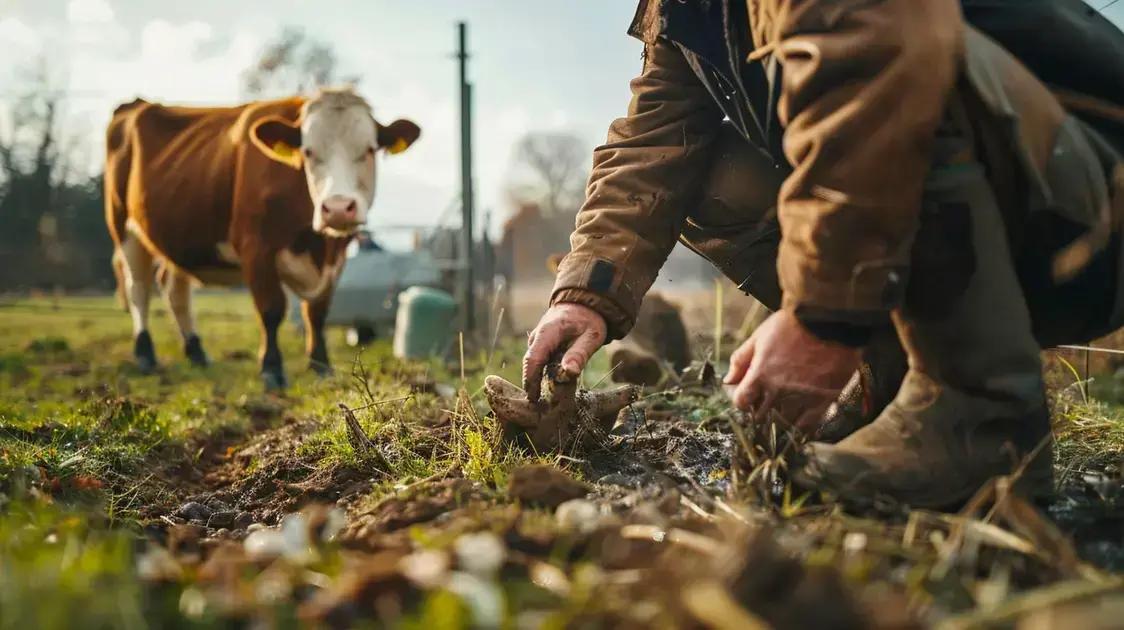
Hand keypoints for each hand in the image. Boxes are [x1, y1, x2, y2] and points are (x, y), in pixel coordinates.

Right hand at [522, 303, 607, 401]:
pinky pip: (539, 361)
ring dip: (538, 380)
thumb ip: (579, 354)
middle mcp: (537, 337)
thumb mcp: (591, 337)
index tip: (533, 399)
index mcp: (547, 333)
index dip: (530, 381)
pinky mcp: (540, 345)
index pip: (533, 360)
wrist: (584, 303)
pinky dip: (543, 373)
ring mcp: (537, 340)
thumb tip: (568, 373)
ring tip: (546, 400)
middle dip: (533, 384)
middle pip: (531, 364)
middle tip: (540, 406)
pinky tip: (552, 385)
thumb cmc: (589, 319)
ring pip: (534, 364)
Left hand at [723, 310, 860, 430]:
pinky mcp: (822, 401)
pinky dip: (800, 426)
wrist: (829, 321)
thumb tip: (728, 380)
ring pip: (783, 424)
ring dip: (779, 419)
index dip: (741, 399)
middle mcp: (779, 392)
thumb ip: (741, 360)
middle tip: (765, 401)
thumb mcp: (760, 336)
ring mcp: (801, 398)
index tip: (747, 394)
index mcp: (760, 375)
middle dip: (759, 410)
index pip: (741, 402)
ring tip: (783, 408)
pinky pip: (807, 426)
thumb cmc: (793, 325)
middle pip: (760, 417)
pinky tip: (798, 419)